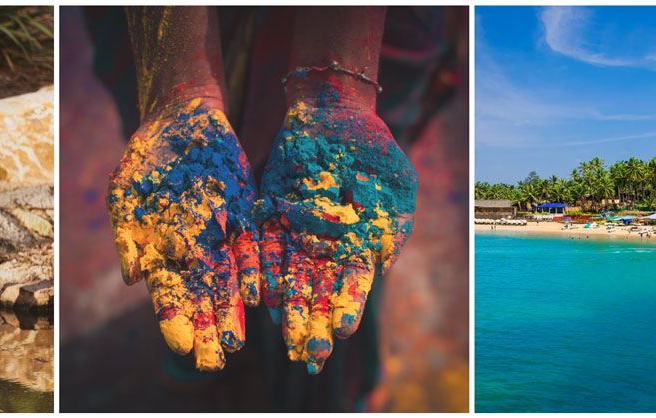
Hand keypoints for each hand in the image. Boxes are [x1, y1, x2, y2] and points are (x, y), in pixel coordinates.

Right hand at [107, 96, 261, 370]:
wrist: (182, 120)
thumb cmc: (146, 158)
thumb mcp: (126, 190)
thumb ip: (127, 234)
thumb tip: (132, 277)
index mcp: (160, 252)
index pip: (168, 297)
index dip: (175, 322)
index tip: (183, 347)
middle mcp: (191, 252)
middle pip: (201, 299)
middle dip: (207, 330)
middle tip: (213, 362)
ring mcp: (220, 237)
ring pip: (228, 282)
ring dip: (231, 312)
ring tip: (236, 342)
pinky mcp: (244, 218)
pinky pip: (251, 250)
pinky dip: (253, 273)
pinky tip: (257, 296)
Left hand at [256, 94, 417, 373]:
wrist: (334, 114)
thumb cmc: (374, 149)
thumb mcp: (397, 184)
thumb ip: (394, 225)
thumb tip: (384, 264)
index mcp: (358, 245)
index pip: (352, 285)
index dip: (347, 308)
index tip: (341, 332)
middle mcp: (325, 247)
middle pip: (318, 292)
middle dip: (314, 323)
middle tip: (310, 355)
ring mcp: (295, 234)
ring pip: (289, 278)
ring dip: (287, 308)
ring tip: (283, 337)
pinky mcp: (270, 217)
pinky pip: (263, 249)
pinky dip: (261, 272)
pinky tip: (259, 296)